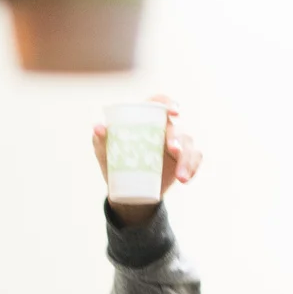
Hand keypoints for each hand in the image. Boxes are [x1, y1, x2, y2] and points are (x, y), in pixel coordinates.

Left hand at [93, 94, 203, 223]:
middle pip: (177, 126)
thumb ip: (100, 137)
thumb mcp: (104, 150)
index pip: (160, 103)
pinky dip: (193, 169)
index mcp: (147, 118)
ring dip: (187, 159)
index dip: (169, 103)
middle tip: (172, 149)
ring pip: (189, 144)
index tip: (172, 112)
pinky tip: (185, 179)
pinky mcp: (184, 160)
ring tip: (180, 176)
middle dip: (178, 136)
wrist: (126, 190)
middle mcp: (165, 128)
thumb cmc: (114, 161)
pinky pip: (195, 160)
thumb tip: (98, 127)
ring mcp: (177, 144)